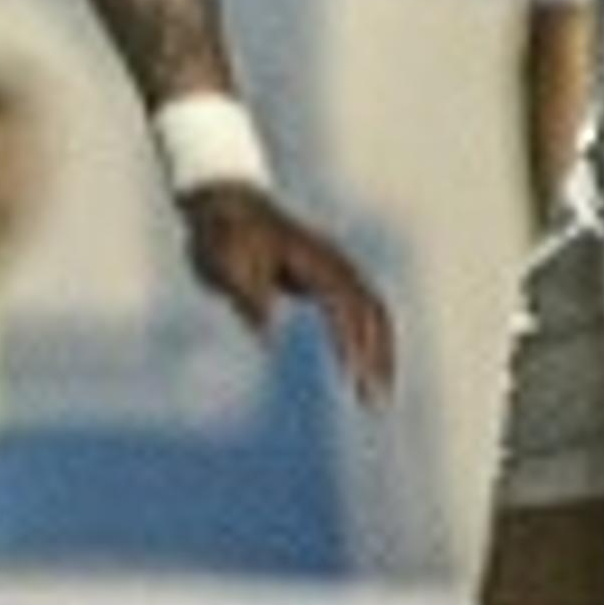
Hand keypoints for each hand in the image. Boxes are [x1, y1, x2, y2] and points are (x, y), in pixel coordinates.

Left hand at [177, 186, 398, 406]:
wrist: (223, 201)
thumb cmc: (222, 234)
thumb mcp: (223, 263)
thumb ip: (246, 297)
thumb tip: (269, 336)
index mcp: (312, 260)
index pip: (345, 306)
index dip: (351, 342)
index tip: (352, 376)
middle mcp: (333, 262)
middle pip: (373, 312)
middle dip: (379, 357)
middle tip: (374, 403)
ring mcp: (335, 266)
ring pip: (375, 313)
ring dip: (380, 353)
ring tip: (375, 396)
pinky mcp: (329, 275)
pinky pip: (362, 310)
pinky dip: (370, 340)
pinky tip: (363, 369)